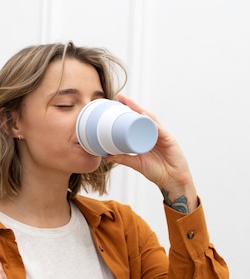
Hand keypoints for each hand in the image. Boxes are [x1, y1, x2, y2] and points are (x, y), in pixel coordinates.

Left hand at [107, 94, 198, 210]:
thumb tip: (107, 156)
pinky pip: (159, 130)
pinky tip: (143, 117)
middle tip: (120, 97)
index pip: (137, 120)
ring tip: (129, 103)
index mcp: (147, 137)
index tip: (117, 104)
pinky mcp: (169, 140)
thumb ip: (123, 159)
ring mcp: (163, 135)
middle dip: (132, 106)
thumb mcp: (137, 163)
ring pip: (151, 120)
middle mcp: (155, 133)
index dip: (128, 112)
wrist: (172, 181)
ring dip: (140, 110)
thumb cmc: (157, 172)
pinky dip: (151, 123)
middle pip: (143, 116)